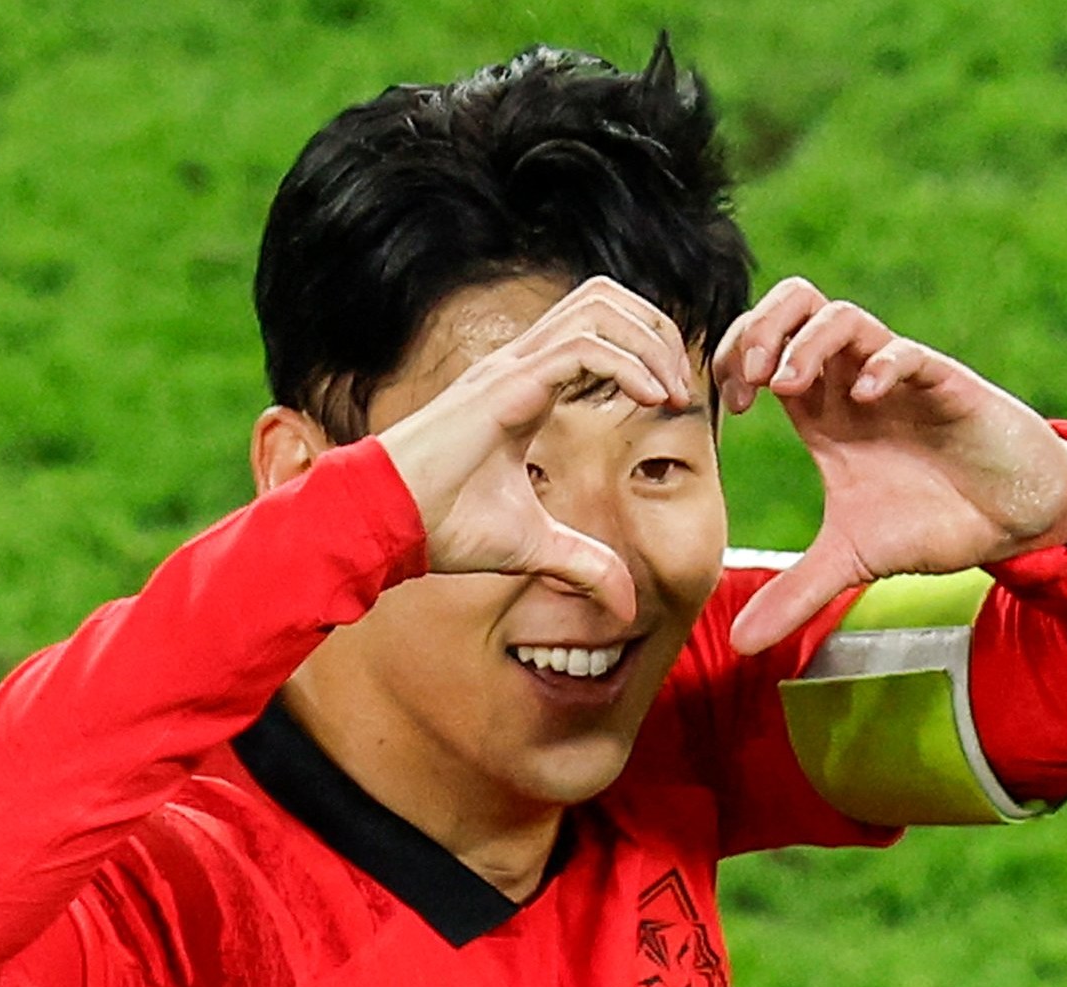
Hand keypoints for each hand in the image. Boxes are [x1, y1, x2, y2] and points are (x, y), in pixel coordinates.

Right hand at [376, 276, 693, 623]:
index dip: (643, 352)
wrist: (385, 523)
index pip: (595, 333)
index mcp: (526, 388)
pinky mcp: (506, 384)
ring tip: (672, 390)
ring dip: (648, 340)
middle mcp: (520, 365)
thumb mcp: (534, 548)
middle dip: (654, 329)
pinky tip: (652, 399)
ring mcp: (511, 368)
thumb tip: (626, 607)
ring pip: (596, 308)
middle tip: (681, 386)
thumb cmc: (442, 527)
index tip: (672, 401)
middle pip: (602, 299)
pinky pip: (582, 348)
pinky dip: (627, 365)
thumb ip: (583, 565)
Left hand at [712, 277, 1066, 653]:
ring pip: (842, 316)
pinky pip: (907, 352)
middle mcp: (850, 383)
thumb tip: (738, 643)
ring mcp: (896, 378)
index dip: (732, 362)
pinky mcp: (945, 385)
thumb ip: (794, 594)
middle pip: (794, 306)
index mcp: (818, 411)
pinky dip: (879, 365)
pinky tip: (863, 398)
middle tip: (747, 381)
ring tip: (786, 386)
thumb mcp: (848, 562)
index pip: (761, 349)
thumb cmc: (927, 523)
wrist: (1008, 521)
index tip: (729, 409)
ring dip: (804, 343)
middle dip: (757, 329)